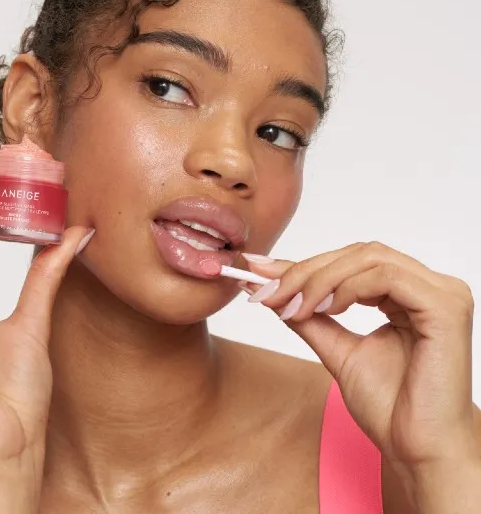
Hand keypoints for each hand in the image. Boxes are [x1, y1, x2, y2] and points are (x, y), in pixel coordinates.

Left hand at [242, 242, 477, 477]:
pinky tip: (327, 308)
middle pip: (357, 253)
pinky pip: (387, 277)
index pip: (351, 261)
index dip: (302, 264)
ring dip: (321, 279)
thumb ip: (309, 316)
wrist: (417, 450)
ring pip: (368, 258)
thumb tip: (270, 288)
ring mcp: (442, 293)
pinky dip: (348, 287)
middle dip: (306, 270)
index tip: (259, 273)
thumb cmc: (390, 406)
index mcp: (407, 293)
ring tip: (297, 307)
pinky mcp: (445, 307)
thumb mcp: (337, 349)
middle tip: (270, 291)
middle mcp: (427, 286)